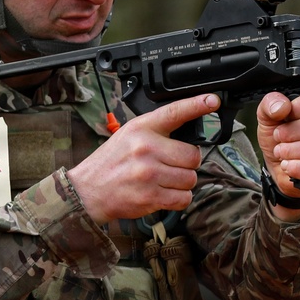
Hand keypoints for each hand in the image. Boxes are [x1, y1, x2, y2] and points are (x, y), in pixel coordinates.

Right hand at [68, 93, 220, 224]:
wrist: (88, 190)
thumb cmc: (111, 162)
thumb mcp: (129, 135)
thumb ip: (156, 131)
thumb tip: (188, 133)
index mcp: (142, 129)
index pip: (175, 112)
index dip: (197, 105)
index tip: (212, 100)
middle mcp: (146, 148)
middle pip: (193, 156)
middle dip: (187, 163)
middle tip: (171, 165)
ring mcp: (149, 174)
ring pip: (190, 179)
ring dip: (182, 183)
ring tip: (163, 181)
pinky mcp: (150, 196)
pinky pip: (183, 199)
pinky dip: (178, 199)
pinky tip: (163, 193)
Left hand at [256, 87, 299, 215]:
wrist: (281, 166)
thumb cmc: (281, 136)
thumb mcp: (269, 116)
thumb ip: (271, 104)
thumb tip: (282, 107)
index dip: (297, 109)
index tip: (283, 118)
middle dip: (291, 134)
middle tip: (278, 138)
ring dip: (293, 152)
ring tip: (281, 153)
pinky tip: (289, 167)